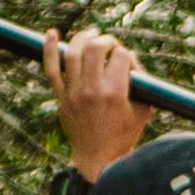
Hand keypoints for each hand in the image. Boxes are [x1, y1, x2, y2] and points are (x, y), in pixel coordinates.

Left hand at [42, 30, 145, 176]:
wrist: (97, 159)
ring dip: (83, 38)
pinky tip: (51, 34)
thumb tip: (131, 60)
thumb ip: (142, 85)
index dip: (129, 56)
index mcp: (114, 94)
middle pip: (96, 49)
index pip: (121, 56)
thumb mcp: (144, 111)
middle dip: (107, 41)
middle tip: (112, 46)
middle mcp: (91, 91)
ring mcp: (73, 93)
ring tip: (91, 34)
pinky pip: (51, 69)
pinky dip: (50, 50)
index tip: (130, 67)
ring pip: (73, 54)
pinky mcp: (61, 97)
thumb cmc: (124, 136)